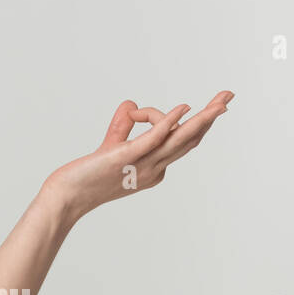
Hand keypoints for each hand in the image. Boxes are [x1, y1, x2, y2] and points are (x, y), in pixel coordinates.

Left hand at [44, 91, 233, 219]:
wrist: (66, 197)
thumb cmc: (86, 177)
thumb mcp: (111, 148)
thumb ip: (122, 126)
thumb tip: (131, 103)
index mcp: (154, 168)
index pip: (176, 140)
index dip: (180, 120)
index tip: (149, 110)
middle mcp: (154, 168)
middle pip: (189, 139)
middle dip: (210, 117)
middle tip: (228, 97)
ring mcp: (142, 165)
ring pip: (179, 140)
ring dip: (202, 119)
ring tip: (220, 103)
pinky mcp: (124, 159)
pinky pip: (152, 140)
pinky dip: (168, 122)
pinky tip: (182, 109)